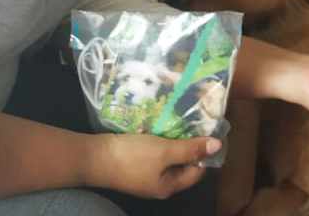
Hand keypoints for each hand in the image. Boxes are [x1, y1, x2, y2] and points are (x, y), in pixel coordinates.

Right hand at [86, 133, 219, 198]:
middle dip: (190, 144)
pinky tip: (163, 125)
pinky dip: (160, 139)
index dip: (206, 153)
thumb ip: (191, 149)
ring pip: (168, 156)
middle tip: (198, 122)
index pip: (198, 171)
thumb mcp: (164, 151)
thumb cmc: (130, 156)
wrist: (91, 157)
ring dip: (175, 139)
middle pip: (183, 164)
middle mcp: (158, 184)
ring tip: (183, 120)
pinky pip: (154, 152)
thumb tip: (218, 146)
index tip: (212, 131)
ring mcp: (144, 175)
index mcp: (169, 186)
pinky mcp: (133, 163)